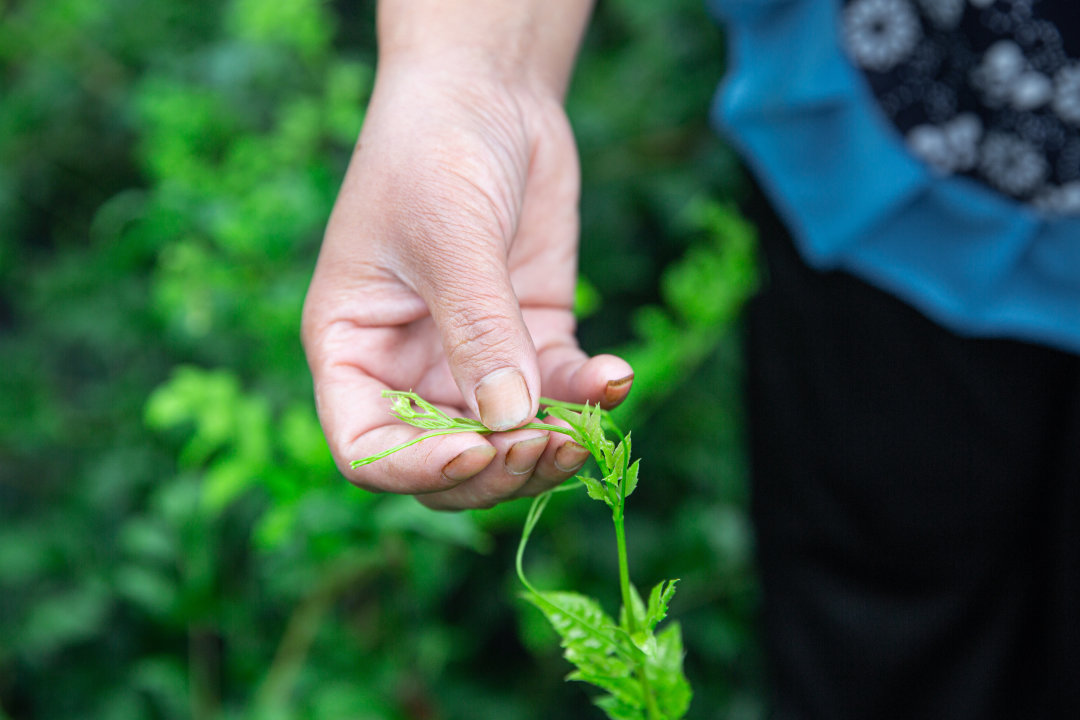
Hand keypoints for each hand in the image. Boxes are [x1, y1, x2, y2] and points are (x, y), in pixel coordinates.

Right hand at [302, 56, 631, 509]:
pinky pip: (558, 389)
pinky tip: (615, 377)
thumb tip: (510, 419)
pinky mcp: (530, 337)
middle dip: (496, 468)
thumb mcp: (448, 236)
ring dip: (548, 448)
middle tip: (544, 446)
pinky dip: (587, 396)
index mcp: (354, 350)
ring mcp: (473, 357)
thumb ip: (478, 329)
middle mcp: (409, 367)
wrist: (488, 93)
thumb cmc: (433, 151)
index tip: (475, 452)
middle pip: (444, 458)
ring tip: (588, 434)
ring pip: (506, 440)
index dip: (415, 469)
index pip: (367, 449)